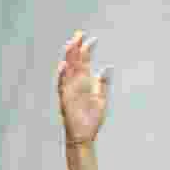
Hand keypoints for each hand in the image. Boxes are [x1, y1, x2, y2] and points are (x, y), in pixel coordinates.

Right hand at [57, 30, 108, 145]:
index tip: (93, 39)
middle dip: (76, 48)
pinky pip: (62, 86)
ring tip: (71, 44)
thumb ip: (103, 84)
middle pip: (75, 62)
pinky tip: (64, 66)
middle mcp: (76, 84)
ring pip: (67, 70)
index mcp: (85, 82)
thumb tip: (107, 68)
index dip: (87, 50)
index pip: (85, 62)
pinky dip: (62, 76)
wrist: (85, 135)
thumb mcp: (101, 99)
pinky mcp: (65, 99)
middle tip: (79, 34)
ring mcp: (69, 90)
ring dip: (68, 58)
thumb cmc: (92, 119)